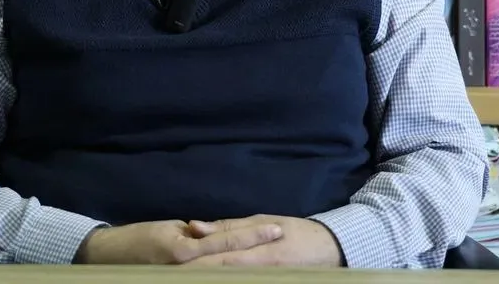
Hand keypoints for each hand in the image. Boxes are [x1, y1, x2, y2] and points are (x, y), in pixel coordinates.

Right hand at [73, 219, 283, 264]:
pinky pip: (212, 278)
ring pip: (225, 274)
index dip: (252, 235)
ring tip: (277, 263)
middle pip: (231, 261)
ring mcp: (184, 278)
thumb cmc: (139, 241)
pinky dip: (230, 275)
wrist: (108, 260)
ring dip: (251, 268)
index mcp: (185, 249)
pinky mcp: (180, 280)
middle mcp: (186, 268)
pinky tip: (247, 273)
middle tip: (284, 243)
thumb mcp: (169, 231)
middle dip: (259, 254)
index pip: (226, 240)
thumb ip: (196, 235)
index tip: (276, 228)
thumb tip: (219, 235)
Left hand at [182, 215, 342, 266]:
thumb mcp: (263, 220)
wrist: (331, 249)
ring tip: (179, 276)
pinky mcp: (269, 280)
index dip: (193, 263)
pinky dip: (223, 278)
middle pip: (220, 274)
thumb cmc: (295, 231)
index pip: (218, 259)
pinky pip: (241, 280)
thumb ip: (229, 227)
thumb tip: (195, 226)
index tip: (170, 263)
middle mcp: (261, 270)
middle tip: (168, 274)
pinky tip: (207, 276)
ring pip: (228, 279)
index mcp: (258, 252)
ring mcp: (266, 279)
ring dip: (205, 277)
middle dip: (194, 274)